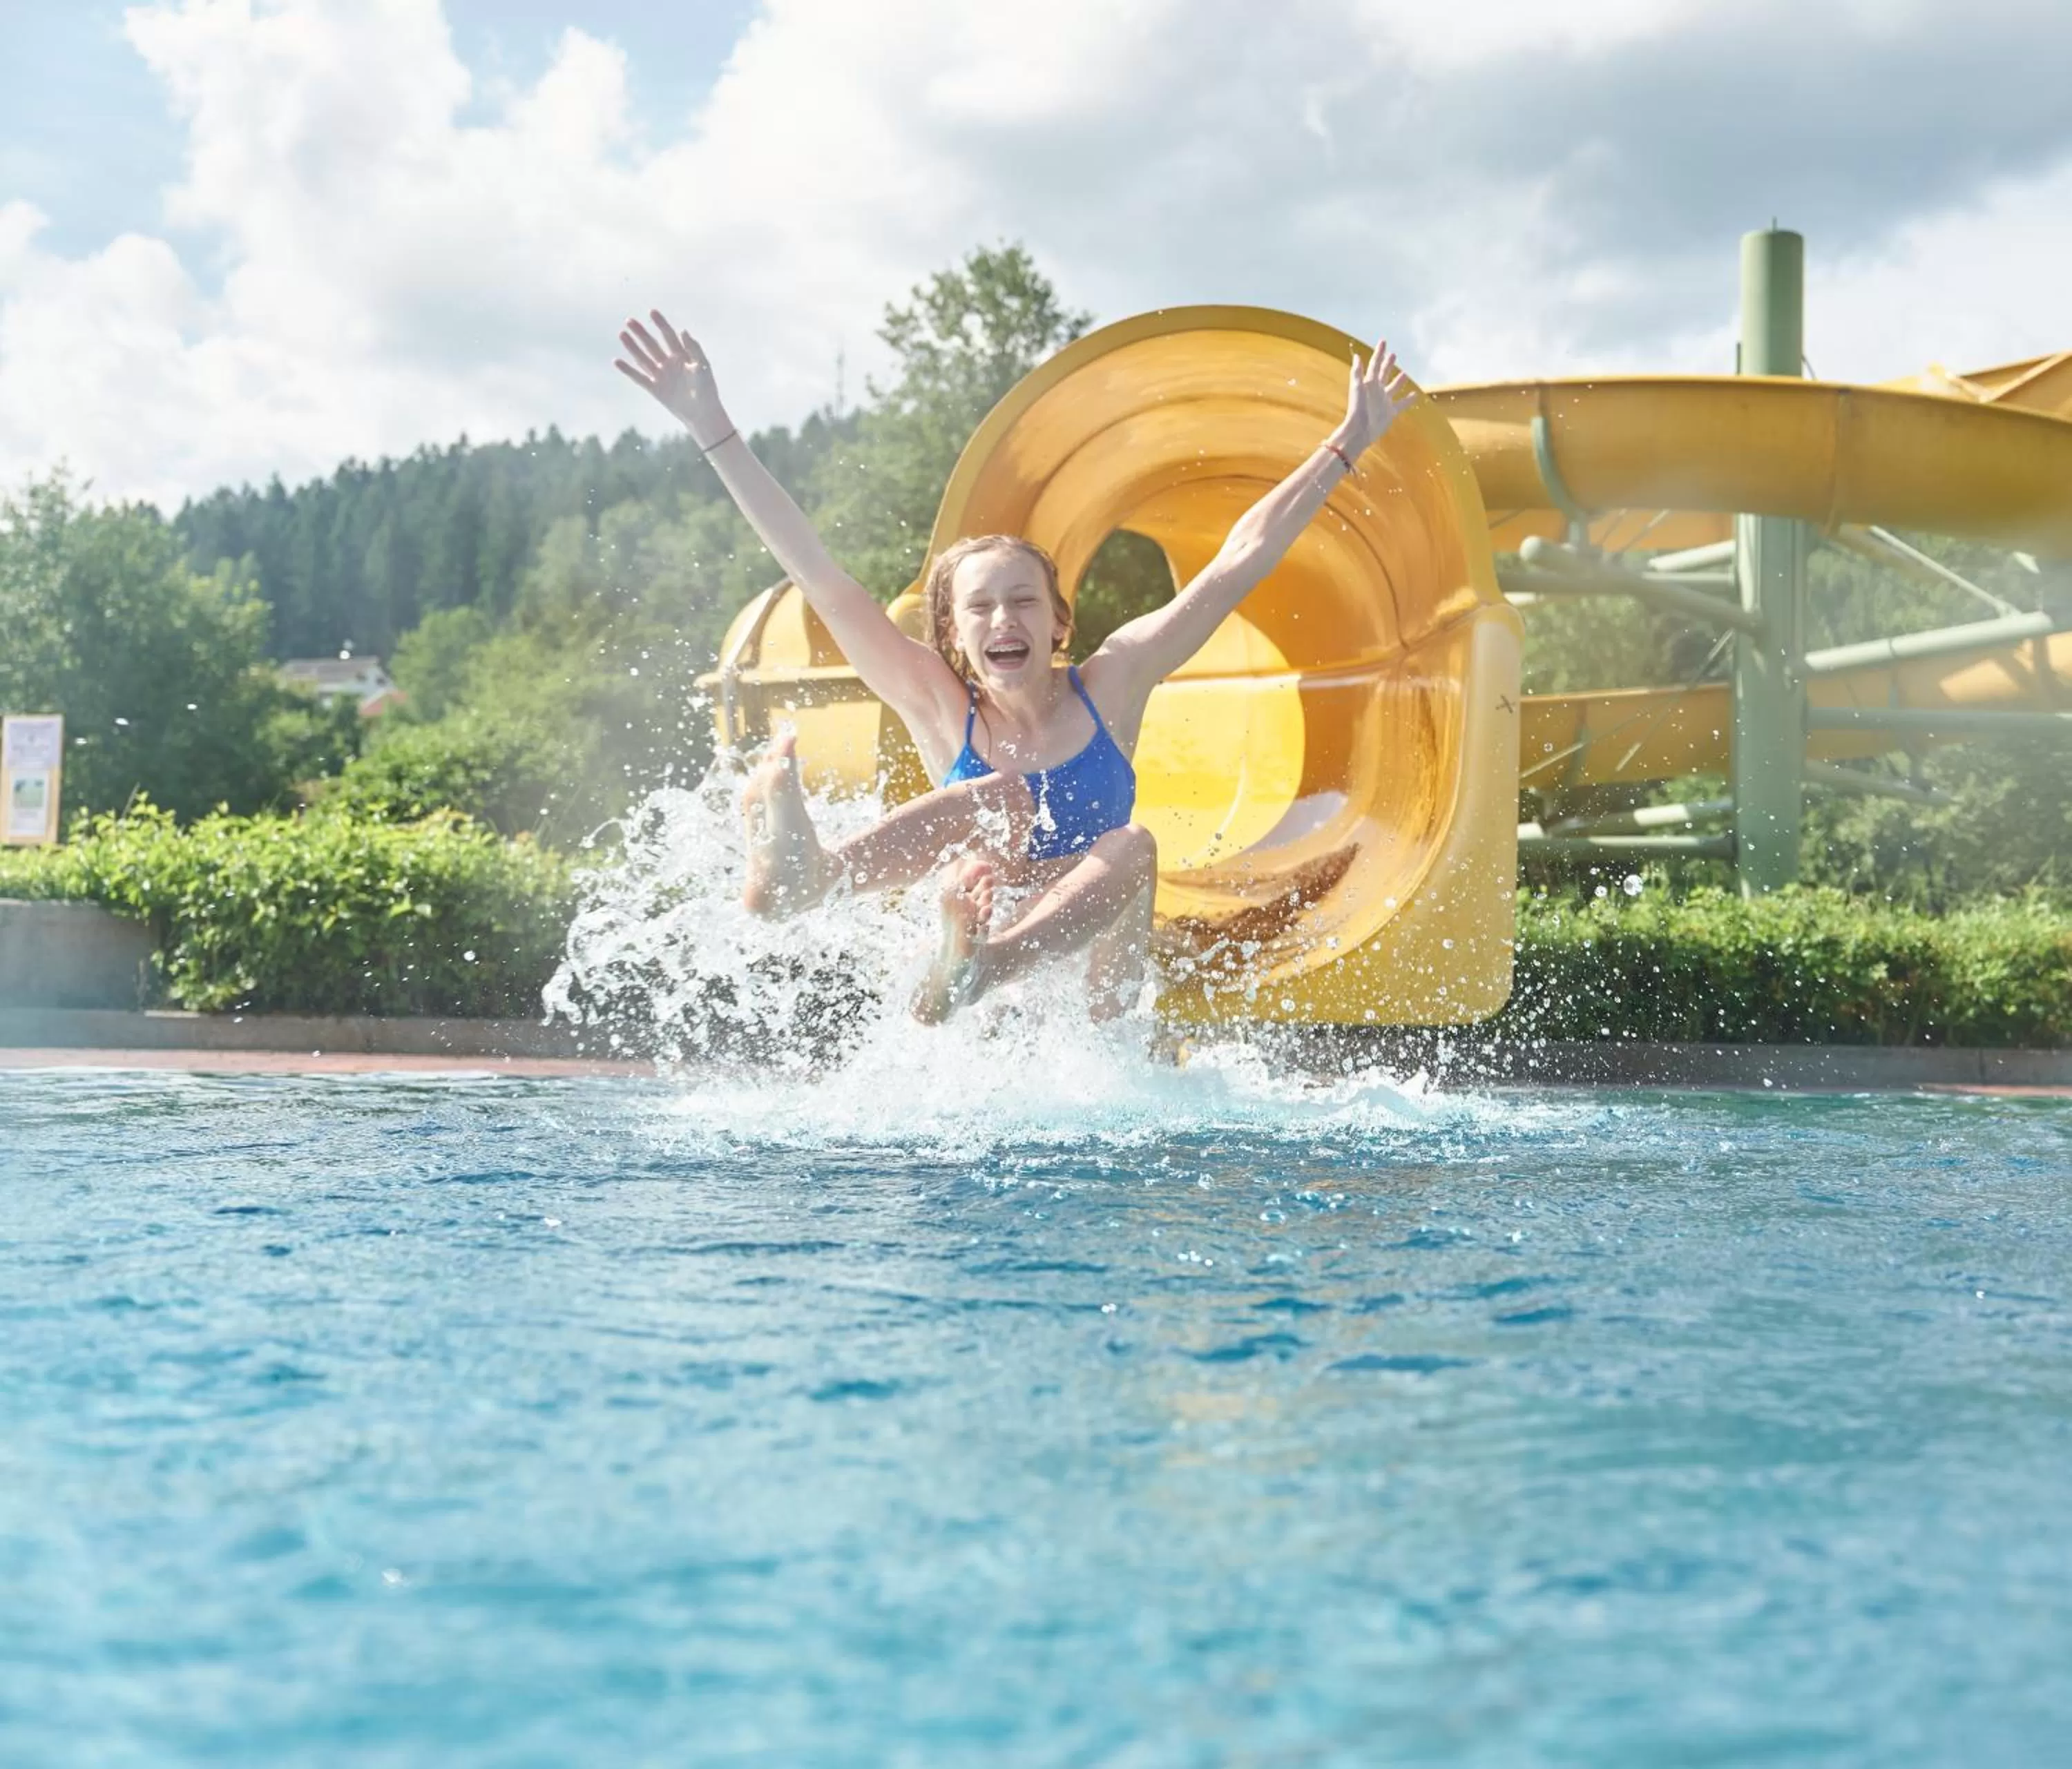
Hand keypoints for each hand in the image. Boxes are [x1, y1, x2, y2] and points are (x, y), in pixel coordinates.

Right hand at [614, 309, 731, 446]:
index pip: (668, 335)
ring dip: (632, 347)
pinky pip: (638, 378)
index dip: (661, 324)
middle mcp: (669, 363)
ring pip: (643, 358)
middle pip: (652, 344)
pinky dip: (628, 370)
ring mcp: (660, 375)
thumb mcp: (703, 366)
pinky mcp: (654, 389)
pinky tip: (616, 361)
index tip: (652, 312)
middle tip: (630, 321)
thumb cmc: (707, 389)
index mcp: (681, 356)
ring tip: (622, 334)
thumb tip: (682, 330)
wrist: (703, 413)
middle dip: (641, 333)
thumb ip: (694, 349)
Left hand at [1334, 336, 1418, 458]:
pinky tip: (1415, 395)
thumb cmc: (1357, 409)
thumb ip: (1357, 372)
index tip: (1383, 341)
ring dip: (1398, 380)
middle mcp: (1377, 391)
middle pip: (1384, 373)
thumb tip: (1356, 356)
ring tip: (1404, 374)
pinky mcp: (1390, 412)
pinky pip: (1401, 404)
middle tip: (1393, 355)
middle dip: (1388, 364)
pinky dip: (1408, 400)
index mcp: (1369, 383)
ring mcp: (1384, 401)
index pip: (1375, 364)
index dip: (1379, 353)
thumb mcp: (1357, 388)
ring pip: (1393, 388)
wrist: (1360, 430)